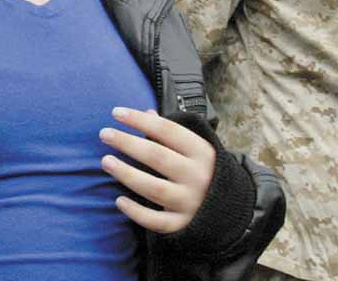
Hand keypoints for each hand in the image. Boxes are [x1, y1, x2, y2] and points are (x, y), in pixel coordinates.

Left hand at [99, 106, 215, 233]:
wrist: (233, 209)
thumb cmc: (207, 170)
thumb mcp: (197, 148)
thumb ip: (172, 132)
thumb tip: (147, 113)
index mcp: (201, 151)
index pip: (167, 130)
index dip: (140, 120)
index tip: (116, 112)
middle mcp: (196, 176)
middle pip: (157, 156)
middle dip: (128, 143)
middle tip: (104, 134)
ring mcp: (190, 202)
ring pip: (154, 188)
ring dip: (127, 174)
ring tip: (106, 161)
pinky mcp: (183, 225)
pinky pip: (156, 221)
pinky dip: (137, 212)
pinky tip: (119, 200)